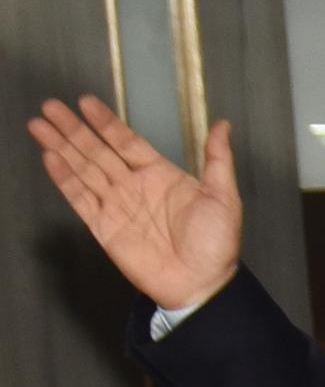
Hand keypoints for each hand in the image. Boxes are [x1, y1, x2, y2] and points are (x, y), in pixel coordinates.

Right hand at [26, 97, 241, 311]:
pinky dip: (64, 179)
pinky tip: (50, 158)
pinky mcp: (104, 227)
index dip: (106, 123)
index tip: (86, 102)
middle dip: (73, 129)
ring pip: (83, 170)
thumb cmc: (217, 245)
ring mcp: (117, 205)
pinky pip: (80, 199)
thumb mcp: (224, 197)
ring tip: (39, 125)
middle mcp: (134, 186)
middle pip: (97, 151)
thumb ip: (218, 159)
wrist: (202, 284)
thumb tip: (223, 124)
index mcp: (161, 175)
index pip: (127, 142)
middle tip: (50, 107)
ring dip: (61, 147)